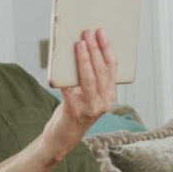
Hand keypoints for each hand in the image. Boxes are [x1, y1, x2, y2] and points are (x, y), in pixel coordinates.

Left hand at [40, 29, 117, 159]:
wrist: (61, 139)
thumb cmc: (72, 112)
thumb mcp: (85, 96)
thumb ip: (87, 79)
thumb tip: (79, 50)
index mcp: (109, 96)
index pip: (112, 68)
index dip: (107, 49)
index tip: (102, 33)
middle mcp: (104, 102)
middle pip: (102, 70)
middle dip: (95, 49)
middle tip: (88, 32)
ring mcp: (91, 108)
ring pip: (90, 78)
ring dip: (84, 59)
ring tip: (79, 43)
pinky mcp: (75, 112)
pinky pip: (70, 91)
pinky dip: (66, 78)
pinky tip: (60, 66)